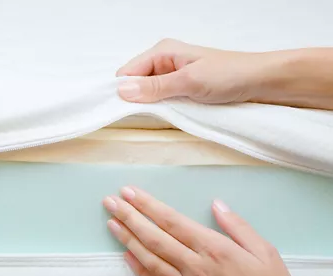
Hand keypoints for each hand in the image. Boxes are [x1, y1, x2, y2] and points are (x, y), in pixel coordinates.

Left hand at [102, 186, 291, 275]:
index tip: (129, 192)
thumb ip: (238, 227)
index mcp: (213, 248)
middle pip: (154, 237)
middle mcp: (195, 265)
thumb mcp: (265, 253)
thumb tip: (217, 204)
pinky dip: (138, 268)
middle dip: (129, 217)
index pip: (171, 221)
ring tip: (111, 222)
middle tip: (110, 201)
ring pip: (149, 258)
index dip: (147, 205)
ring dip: (127, 238)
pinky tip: (126, 254)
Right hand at [116, 38, 267, 103]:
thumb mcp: (189, 82)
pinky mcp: (182, 89)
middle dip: (137, 100)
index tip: (125, 112)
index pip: (126, 73)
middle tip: (149, 115)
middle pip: (135, 84)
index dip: (123, 92)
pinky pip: (161, 100)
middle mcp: (164, 62)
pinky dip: (163, 110)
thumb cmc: (229, 75)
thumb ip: (155, 87)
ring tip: (164, 115)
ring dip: (152, 107)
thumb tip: (121, 91)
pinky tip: (171, 115)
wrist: (263, 82)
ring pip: (148, 94)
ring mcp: (173, 76)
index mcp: (162, 52)